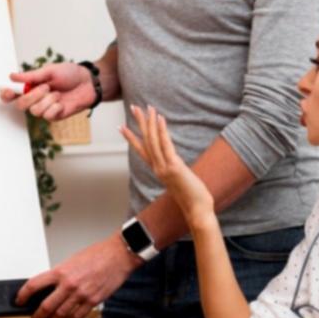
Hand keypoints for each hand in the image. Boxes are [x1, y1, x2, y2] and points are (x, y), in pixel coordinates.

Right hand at [0, 62, 95, 122]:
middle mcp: (35, 99)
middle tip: (46, 87)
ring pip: (34, 111)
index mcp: (31, 86)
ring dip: (47, 100)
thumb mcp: (50, 70)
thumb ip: (31, 76)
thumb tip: (12, 76)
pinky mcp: (55, 116)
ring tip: (58, 93)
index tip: (7, 91)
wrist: (88, 82)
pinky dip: (55, 107)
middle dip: (31, 96)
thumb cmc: (70, 74)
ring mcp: (45, 108)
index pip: (12, 94)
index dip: (6, 94)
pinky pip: (48, 116)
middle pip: (20, 105)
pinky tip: (62, 102)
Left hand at [20, 234, 137, 317]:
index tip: (20, 300)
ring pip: (61, 315)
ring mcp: (81, 294)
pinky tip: (69, 317)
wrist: (118, 255)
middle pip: (46, 307)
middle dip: (38, 316)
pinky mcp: (93, 301)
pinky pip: (77, 316)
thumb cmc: (97, 255)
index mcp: (61, 271)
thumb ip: (61, 274)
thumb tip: (50, 287)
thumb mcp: (72, 260)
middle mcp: (69, 284)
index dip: (23, 295)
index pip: (34, 285)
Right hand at [120, 105, 216, 227]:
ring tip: (148, 107)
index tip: (121, 126)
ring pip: (153, 141)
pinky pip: (165, 145)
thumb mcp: (180, 181)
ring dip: (150, 122)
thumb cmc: (192, 197)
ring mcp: (164, 167)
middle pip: (145, 141)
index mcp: (157, 170)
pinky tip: (160, 118)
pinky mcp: (173, 167)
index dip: (131, 138)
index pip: (141, 150)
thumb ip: (174, 172)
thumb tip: (176, 166)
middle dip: (139, 123)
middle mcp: (157, 168)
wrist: (197, 210)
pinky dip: (162, 131)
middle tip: (133, 107)